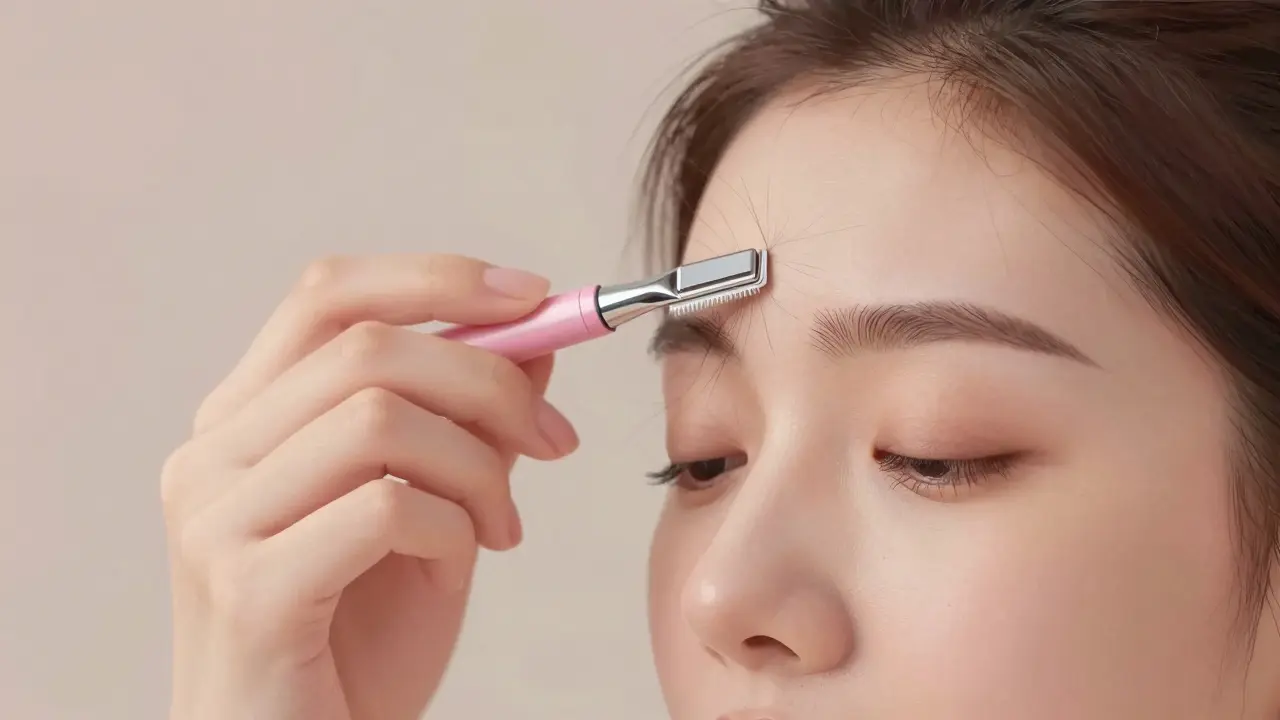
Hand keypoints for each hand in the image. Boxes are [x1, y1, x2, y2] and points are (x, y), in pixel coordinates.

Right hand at [161, 254, 578, 719]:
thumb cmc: (356, 643)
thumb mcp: (431, 512)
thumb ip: (465, 424)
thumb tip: (533, 338)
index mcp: (245, 420)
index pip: (328, 294)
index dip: (436, 278)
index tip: (532, 296)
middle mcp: (213, 455)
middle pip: (367, 346)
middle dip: (489, 380)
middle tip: (552, 436)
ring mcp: (217, 520)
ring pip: (377, 416)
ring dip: (478, 464)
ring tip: (503, 524)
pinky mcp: (248, 588)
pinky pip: (385, 507)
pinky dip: (454, 524)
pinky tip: (464, 560)